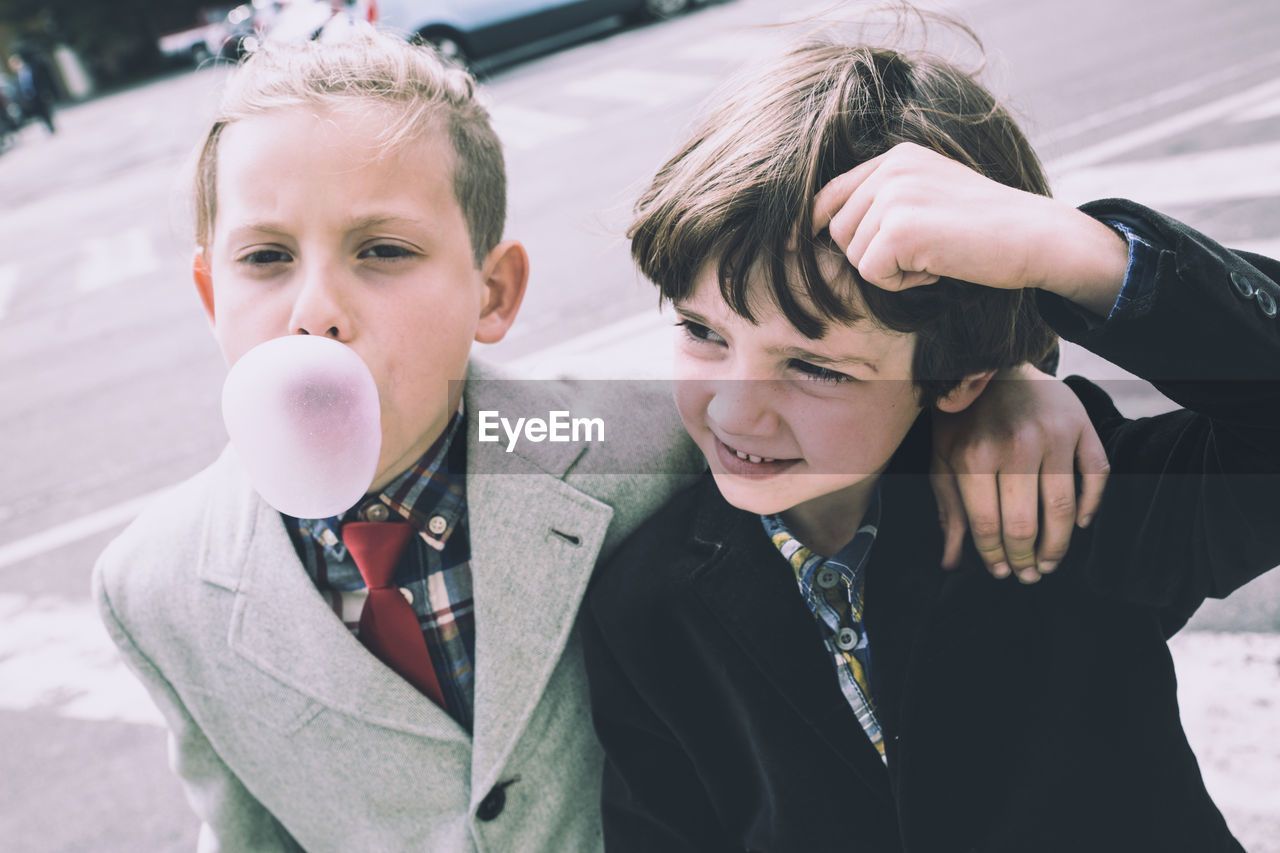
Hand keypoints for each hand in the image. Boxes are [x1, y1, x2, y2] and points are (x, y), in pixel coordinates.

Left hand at [811, 142, 1127, 313]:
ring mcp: (894, 195)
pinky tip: (936, 267)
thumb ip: (887, 202)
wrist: (1036, 237)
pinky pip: (872, 273)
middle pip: (837, 231)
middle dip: (871, 255)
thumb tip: (822, 229)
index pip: (830, 192)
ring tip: (933, 257)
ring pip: (853, 254)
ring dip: (888, 270)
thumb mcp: (931, 197)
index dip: (808, 223)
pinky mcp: (899, 228)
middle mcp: (891, 169)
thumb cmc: (987, 229)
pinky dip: (901, 283)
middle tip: (922, 254)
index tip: (792, 241)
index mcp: (897, 157)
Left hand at [930, 364, 1109, 582]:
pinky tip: (1080, 524)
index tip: (1001, 572)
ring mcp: (1052, 435)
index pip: (988, 525)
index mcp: (973, 456)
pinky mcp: (1081, 425)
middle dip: (1027, 559)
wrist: (992, 364)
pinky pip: (1096, 475)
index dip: (994, 556)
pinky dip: (1092, 505)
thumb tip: (952, 563)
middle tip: (1029, 576)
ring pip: (1063, 507)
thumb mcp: (943, 460)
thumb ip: (950, 511)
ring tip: (1050, 563)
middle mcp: (1014, 446)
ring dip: (1059, 544)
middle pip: (1025, 523)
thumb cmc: (962, 419)